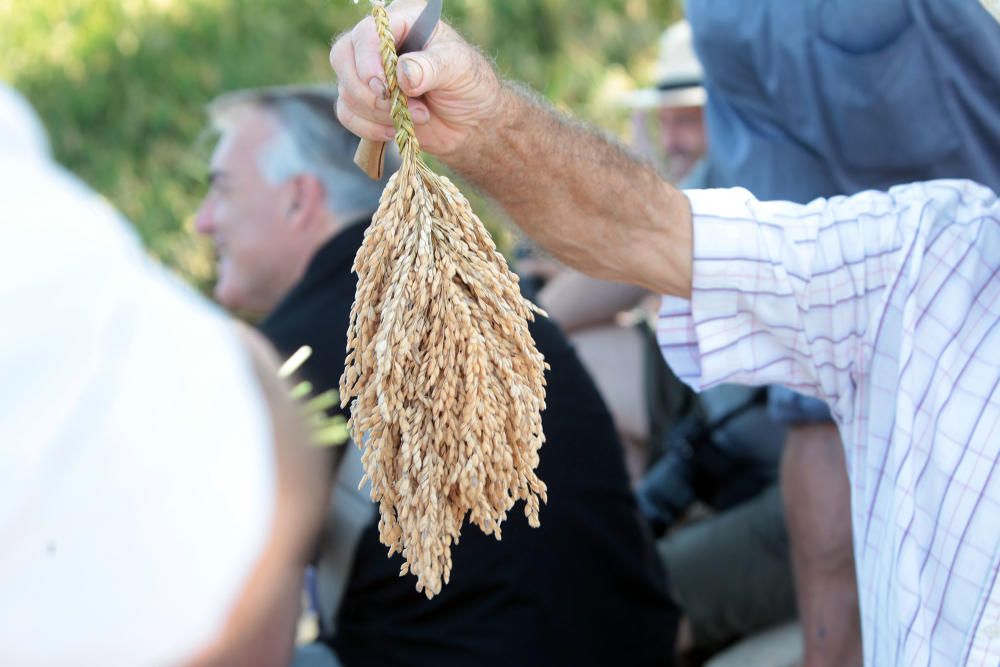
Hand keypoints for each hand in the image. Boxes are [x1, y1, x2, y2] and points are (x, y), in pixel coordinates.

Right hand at [330, 0, 503, 156]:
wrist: (471, 122)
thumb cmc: (469, 85)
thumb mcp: (459, 68)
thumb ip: (431, 68)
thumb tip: (401, 74)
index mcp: (403, 21)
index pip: (367, 32)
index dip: (368, 60)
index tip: (384, 88)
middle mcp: (379, 42)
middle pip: (343, 57)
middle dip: (368, 90)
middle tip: (400, 105)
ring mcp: (369, 72)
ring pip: (345, 90)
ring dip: (377, 112)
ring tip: (417, 116)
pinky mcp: (365, 101)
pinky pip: (347, 114)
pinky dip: (368, 127)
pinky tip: (394, 129)